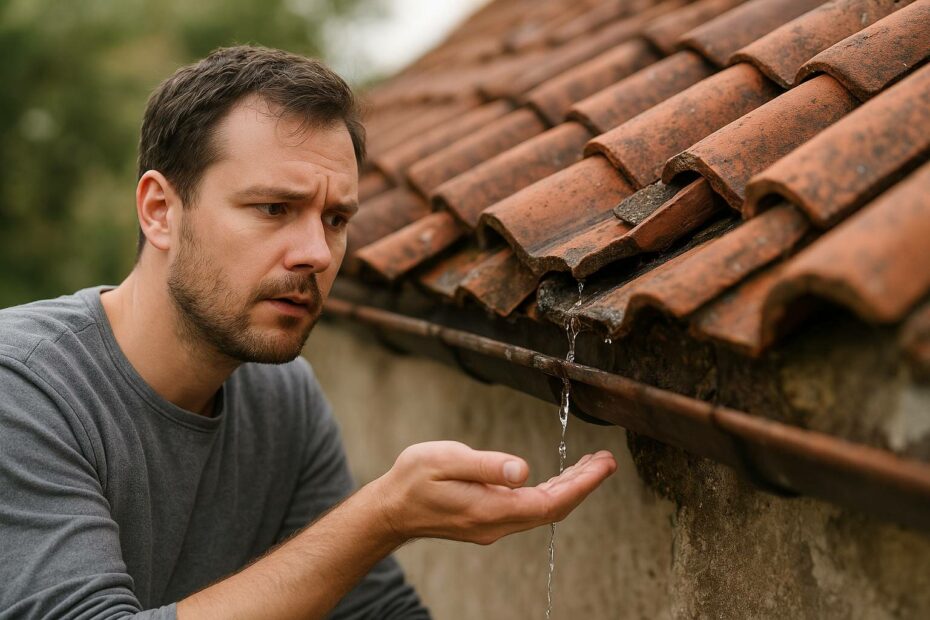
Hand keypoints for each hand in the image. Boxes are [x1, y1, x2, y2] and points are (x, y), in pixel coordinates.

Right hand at [370, 441, 616, 545]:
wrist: (391, 510)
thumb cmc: (413, 480)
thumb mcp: (445, 460)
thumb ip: (485, 464)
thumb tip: (524, 470)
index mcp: (490, 508)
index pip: (550, 502)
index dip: (582, 485)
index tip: (603, 466)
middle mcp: (497, 523)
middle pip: (553, 508)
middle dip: (583, 485)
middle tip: (606, 461)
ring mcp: (494, 525)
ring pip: (543, 509)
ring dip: (569, 488)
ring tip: (591, 465)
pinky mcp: (489, 519)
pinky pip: (530, 509)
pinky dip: (551, 492)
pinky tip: (559, 478)